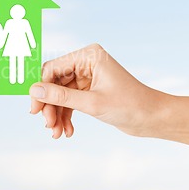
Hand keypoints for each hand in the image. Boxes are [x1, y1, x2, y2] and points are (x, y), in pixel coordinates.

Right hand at [29, 43, 163, 139]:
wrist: (153, 119)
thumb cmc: (130, 105)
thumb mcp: (92, 103)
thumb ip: (61, 97)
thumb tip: (34, 91)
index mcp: (88, 56)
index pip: (53, 69)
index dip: (41, 89)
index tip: (35, 110)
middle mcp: (86, 62)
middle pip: (54, 83)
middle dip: (50, 106)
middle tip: (48, 125)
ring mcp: (87, 76)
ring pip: (60, 95)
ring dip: (57, 114)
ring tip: (57, 133)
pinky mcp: (89, 90)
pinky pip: (70, 101)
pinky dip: (66, 116)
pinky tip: (67, 131)